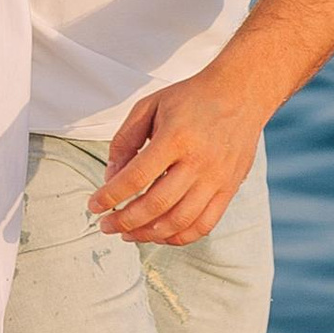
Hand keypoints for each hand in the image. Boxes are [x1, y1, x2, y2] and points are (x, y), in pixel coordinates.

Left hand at [89, 69, 274, 245]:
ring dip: (149, 234)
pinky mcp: (229, 190)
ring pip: (180, 221)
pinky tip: (159, 235)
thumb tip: (111, 178)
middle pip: (156, 205)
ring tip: (128, 233)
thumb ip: (125, 140)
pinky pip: (204, 225)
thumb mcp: (149, 106)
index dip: (111, 196)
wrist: (239, 95)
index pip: (137, 177)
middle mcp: (198, 162)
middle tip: (106, 226)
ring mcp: (217, 179)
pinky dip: (179, 237)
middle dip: (125, 221)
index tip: (94, 206)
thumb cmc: (190, 99)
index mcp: (175, 138)